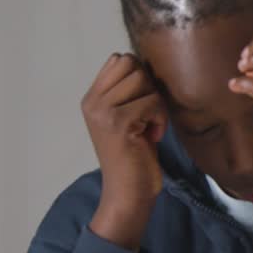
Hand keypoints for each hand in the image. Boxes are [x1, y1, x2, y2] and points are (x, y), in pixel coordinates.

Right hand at [81, 53, 166, 247]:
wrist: (128, 193)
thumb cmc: (134, 156)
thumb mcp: (127, 117)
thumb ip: (127, 91)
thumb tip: (144, 63)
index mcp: (92, 98)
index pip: (119, 59)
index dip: (140, 76)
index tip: (142, 104)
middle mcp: (92, 102)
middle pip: (132, 64)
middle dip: (149, 87)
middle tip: (148, 115)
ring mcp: (102, 111)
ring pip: (143, 80)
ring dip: (156, 103)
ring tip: (149, 126)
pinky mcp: (118, 123)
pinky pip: (153, 102)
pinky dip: (160, 119)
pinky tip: (152, 137)